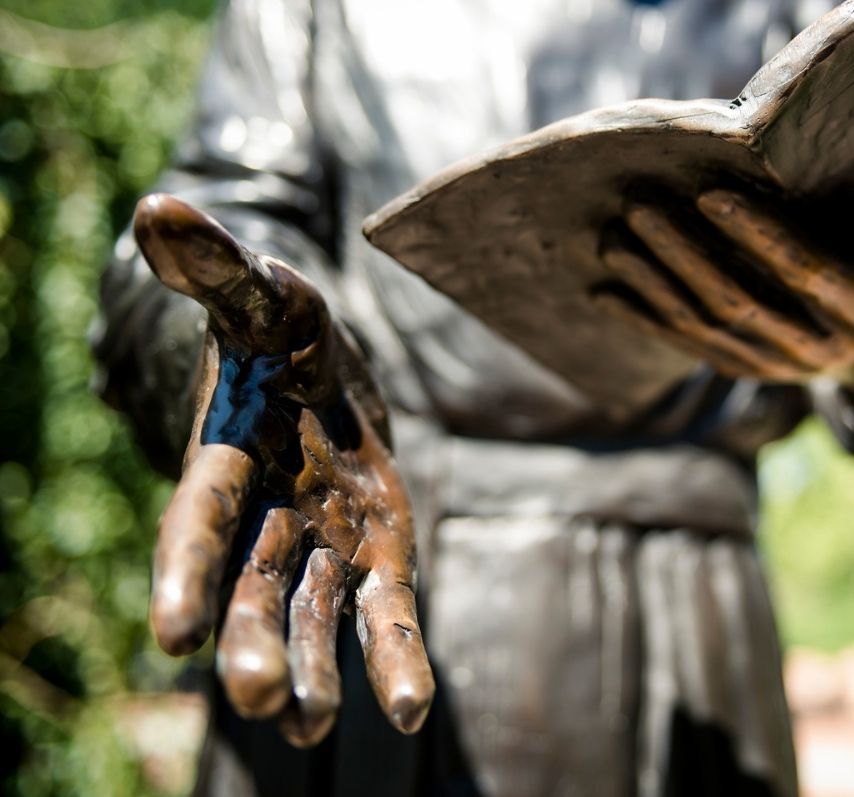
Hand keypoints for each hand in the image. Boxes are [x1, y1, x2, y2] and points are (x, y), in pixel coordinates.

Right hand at [134, 194, 432, 745]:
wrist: (319, 376)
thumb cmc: (281, 331)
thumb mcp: (261, 294)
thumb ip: (216, 267)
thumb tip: (158, 208)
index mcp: (228, 456)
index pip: (200, 518)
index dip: (185, 569)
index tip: (170, 633)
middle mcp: (266, 517)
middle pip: (252, 587)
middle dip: (253, 640)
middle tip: (256, 698)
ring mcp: (321, 545)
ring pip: (312, 618)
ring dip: (312, 672)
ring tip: (308, 727)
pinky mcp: (378, 556)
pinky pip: (385, 614)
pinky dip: (396, 660)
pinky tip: (409, 710)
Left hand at [595, 89, 853, 405]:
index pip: (809, 271)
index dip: (761, 235)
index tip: (710, 193)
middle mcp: (824, 349)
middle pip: (744, 301)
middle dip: (688, 256)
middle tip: (640, 206)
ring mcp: (783, 368)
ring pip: (710, 327)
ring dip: (656, 285)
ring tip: (613, 238)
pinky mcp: (752, 371)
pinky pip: (694, 348)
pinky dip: (649, 319)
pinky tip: (606, 290)